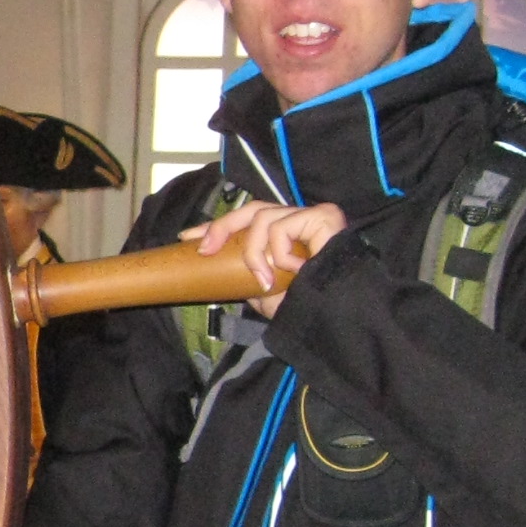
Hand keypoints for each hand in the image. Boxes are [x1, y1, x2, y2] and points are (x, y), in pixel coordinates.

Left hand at [185, 200, 348, 317]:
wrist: (337, 317)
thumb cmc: (307, 306)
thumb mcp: (265, 294)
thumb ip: (247, 276)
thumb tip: (216, 269)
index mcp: (284, 237)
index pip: (247, 222)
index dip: (216, 227)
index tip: (188, 239)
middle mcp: (297, 221)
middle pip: (251, 209)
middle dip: (221, 226)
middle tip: (204, 248)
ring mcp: (311, 216)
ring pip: (263, 218)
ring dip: (255, 252)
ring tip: (265, 280)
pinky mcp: (324, 216)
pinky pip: (284, 227)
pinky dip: (280, 252)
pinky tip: (295, 269)